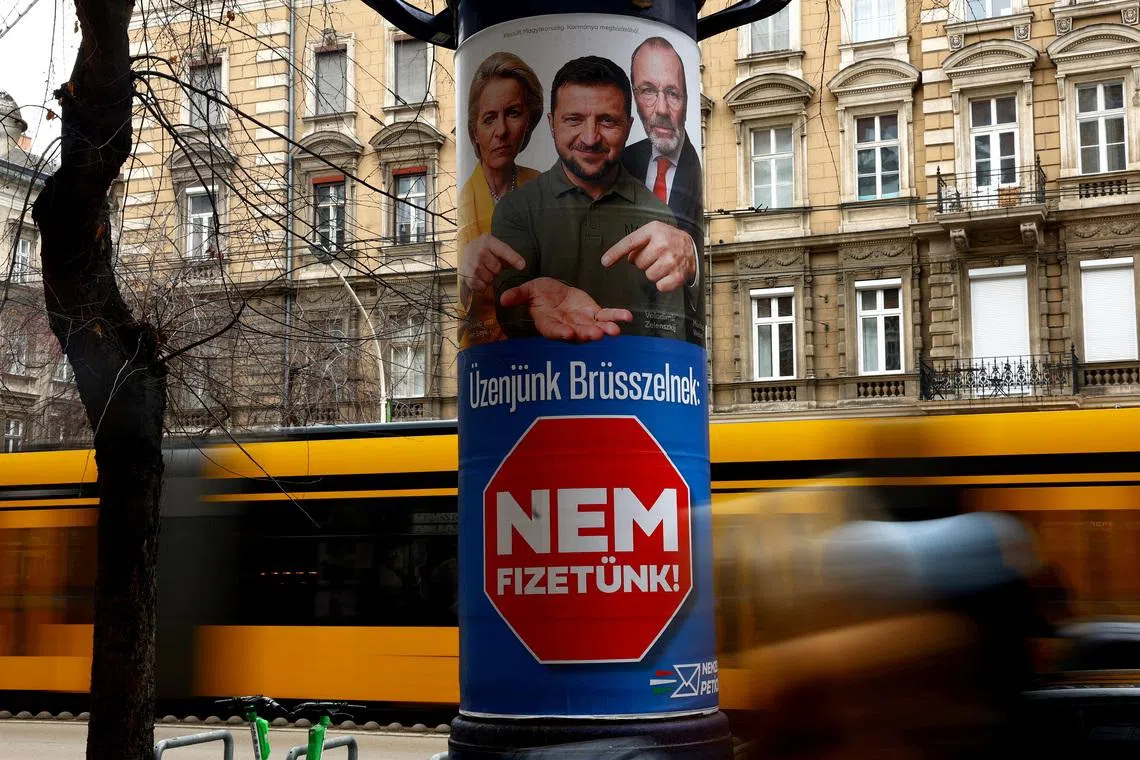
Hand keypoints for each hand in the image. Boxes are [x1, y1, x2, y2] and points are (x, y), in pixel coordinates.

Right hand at [459, 234, 525, 292]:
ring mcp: (472, 263)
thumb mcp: (494, 247)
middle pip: (497, 267)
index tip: (522, 265)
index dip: (514, 258)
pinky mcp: (467, 275)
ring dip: (488, 277)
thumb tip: (520, 265)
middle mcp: (479, 250)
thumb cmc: (484, 251)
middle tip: (489, 265)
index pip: (503, 250)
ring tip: (482, 270)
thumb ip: (506, 255)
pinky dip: (482, 285)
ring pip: (490, 277)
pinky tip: (478, 277)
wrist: (464, 252)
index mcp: (488, 241)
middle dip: (495, 269)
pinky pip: (481, 286)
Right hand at [500, 277, 632, 341]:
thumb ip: (518, 296)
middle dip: (586, 335)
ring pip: (594, 328)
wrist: (552, 292)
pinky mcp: (594, 315)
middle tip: (594, 335)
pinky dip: (617, 317)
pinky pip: (607, 317)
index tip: (567, 333)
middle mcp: (567, 327)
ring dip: (604, 330)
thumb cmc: (538, 294)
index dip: (560, 333)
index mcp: (549, 324)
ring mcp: (582, 323)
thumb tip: (503, 299)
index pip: (553, 331)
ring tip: (614, 331)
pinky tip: (627, 317)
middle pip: (577, 334)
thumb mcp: (527, 291)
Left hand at [600, 221, 695, 292]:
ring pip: (649, 275)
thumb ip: (637, 241)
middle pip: (638, 263)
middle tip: (655, 256)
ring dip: (654, 272)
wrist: (692, 246)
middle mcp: (663, 244)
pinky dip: (663, 283)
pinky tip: (669, 274)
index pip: (630, 243)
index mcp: (654, 230)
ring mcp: (671, 260)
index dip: (615, 253)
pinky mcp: (678, 275)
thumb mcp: (653, 232)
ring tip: (663, 264)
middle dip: (645, 262)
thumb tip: (624, 258)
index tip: (605, 261)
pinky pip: (660, 286)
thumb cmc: (669, 239)